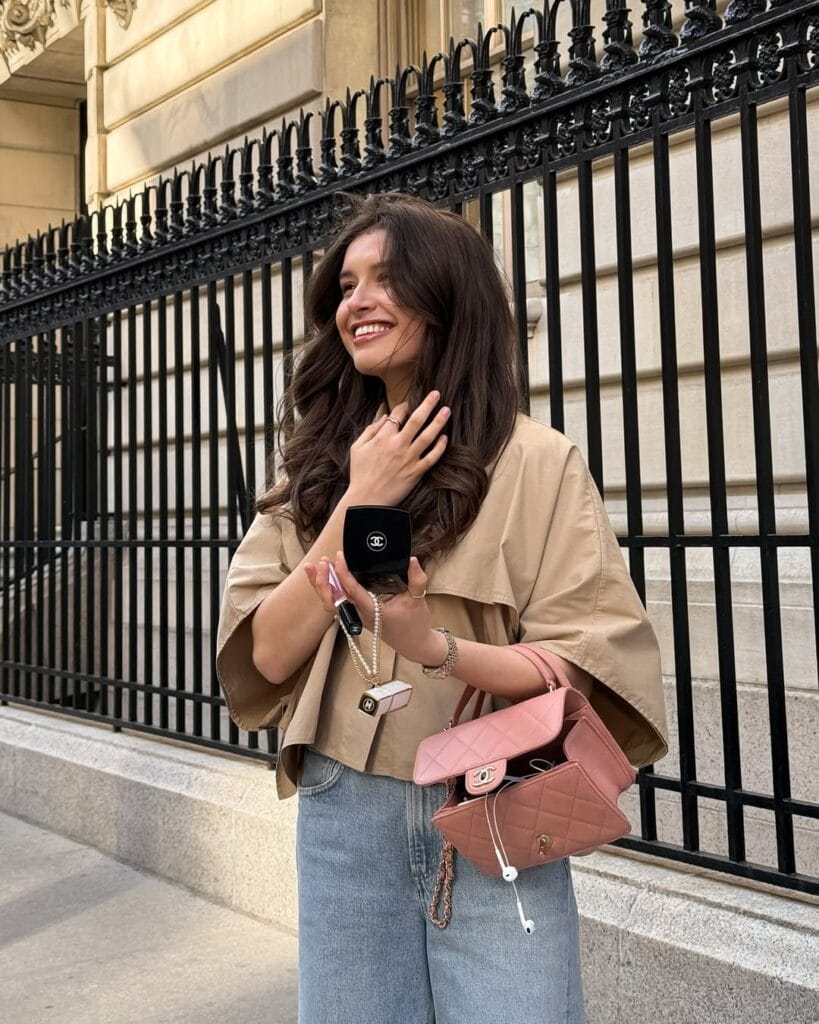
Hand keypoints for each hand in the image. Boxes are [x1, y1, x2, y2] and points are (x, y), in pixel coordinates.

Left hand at [303, 552, 446, 667]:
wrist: (415, 645)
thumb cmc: (415, 624)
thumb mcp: (418, 600)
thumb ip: (417, 579)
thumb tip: (412, 559)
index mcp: (373, 612)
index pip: (352, 591)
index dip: (343, 573)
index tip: (339, 557)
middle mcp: (360, 616)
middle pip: (334, 599)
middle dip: (324, 581)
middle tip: (322, 561)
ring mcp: (357, 617)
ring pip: (332, 602)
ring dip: (321, 585)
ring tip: (312, 567)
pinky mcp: (357, 616)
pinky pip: (337, 603)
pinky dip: (327, 591)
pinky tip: (322, 578)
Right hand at [346, 391, 449, 506]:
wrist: (366, 500)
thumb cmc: (360, 473)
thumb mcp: (358, 448)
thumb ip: (371, 429)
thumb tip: (385, 414)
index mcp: (383, 438)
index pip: (398, 414)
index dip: (404, 405)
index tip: (409, 402)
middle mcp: (398, 445)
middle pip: (417, 420)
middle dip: (428, 404)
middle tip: (437, 393)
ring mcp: (409, 459)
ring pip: (428, 436)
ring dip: (439, 421)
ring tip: (446, 410)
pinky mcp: (416, 472)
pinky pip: (432, 458)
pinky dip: (440, 447)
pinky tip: (445, 438)